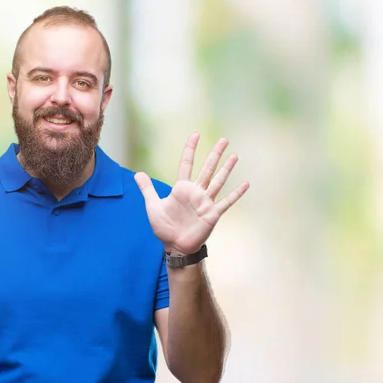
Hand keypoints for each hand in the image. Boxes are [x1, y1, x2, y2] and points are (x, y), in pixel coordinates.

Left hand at [135, 133, 248, 254]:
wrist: (175, 246)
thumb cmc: (164, 227)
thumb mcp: (153, 205)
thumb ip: (147, 189)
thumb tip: (137, 173)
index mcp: (181, 188)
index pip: (187, 164)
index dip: (190, 149)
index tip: (196, 135)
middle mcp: (195, 192)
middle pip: (207, 168)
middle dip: (215, 154)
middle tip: (224, 139)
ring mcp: (205, 202)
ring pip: (218, 181)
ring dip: (226, 169)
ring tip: (234, 155)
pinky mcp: (212, 214)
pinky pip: (226, 202)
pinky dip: (236, 193)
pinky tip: (246, 184)